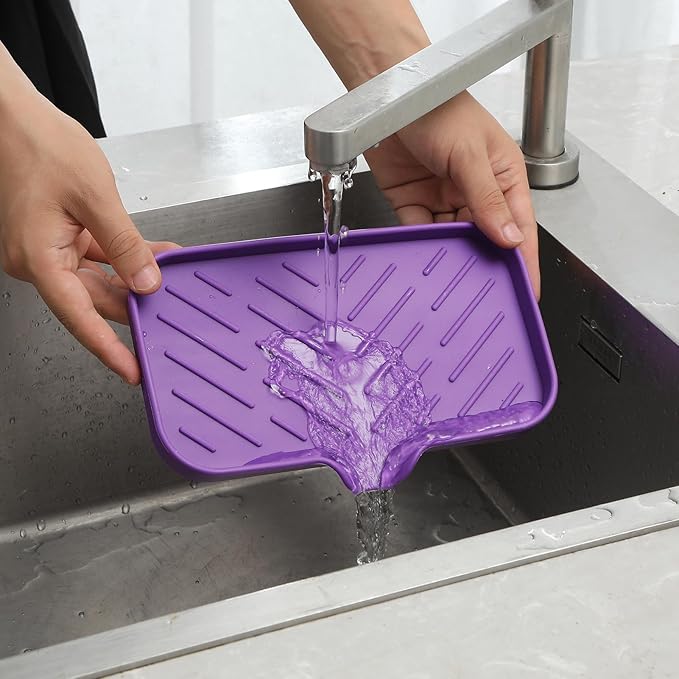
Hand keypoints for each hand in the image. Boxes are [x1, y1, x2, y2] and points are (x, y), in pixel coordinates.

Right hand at [0, 88, 175, 383]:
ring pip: (100, 278)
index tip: (133, 371)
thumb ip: (125, 245)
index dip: (110, 348)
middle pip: (95, 298)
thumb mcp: (95, 197)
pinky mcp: (57, 236)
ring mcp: (48, 250)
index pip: (82, 317)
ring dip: (136, 277)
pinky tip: (155, 255)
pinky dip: (124, 256)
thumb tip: (146, 282)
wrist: (12, 115)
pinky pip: (96, 256)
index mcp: (40, 260)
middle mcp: (40, 261)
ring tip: (171, 275)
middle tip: (171, 311)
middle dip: (136, 303)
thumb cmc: (38, 145)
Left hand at [365, 91, 539, 296]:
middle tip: (486, 293)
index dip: (524, 259)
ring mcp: (444, 199)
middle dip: (487, 264)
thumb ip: (488, 198)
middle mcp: (476, 191)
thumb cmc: (439, 106)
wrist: (392, 96)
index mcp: (503, 176)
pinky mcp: (414, 204)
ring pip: (454, 240)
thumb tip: (509, 237)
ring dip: (454, 256)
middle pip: (486, 238)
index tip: (526, 290)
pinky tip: (427, 256)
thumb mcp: (471, 153)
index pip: (520, 226)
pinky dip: (424, 245)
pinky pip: (422, 233)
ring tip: (455, 277)